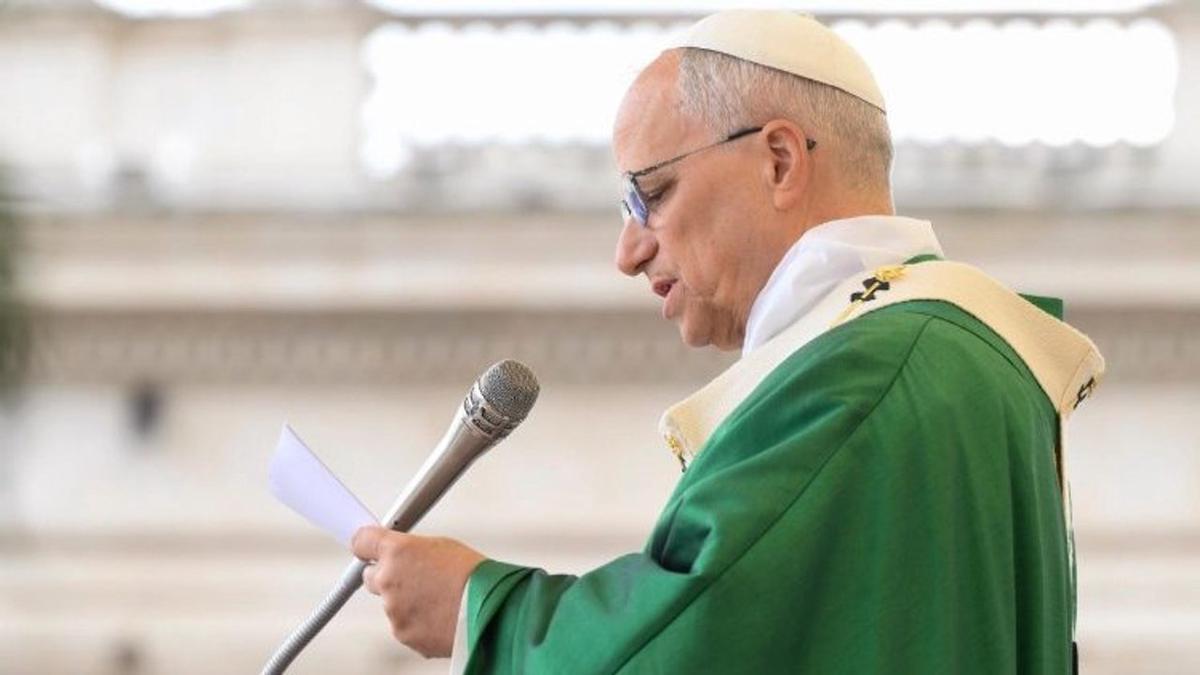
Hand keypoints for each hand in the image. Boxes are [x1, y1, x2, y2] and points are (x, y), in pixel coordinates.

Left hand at [351, 526, 486, 657]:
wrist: (490, 608)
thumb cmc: (474, 575)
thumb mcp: (443, 547)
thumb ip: (413, 551)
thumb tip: (403, 556)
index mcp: (398, 551)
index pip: (362, 541)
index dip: (367, 545)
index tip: (368, 548)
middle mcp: (388, 579)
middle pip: (372, 576)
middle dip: (388, 577)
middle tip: (414, 578)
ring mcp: (393, 609)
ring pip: (390, 603)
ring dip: (407, 601)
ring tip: (438, 599)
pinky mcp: (402, 633)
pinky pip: (404, 624)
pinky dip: (417, 621)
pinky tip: (439, 615)